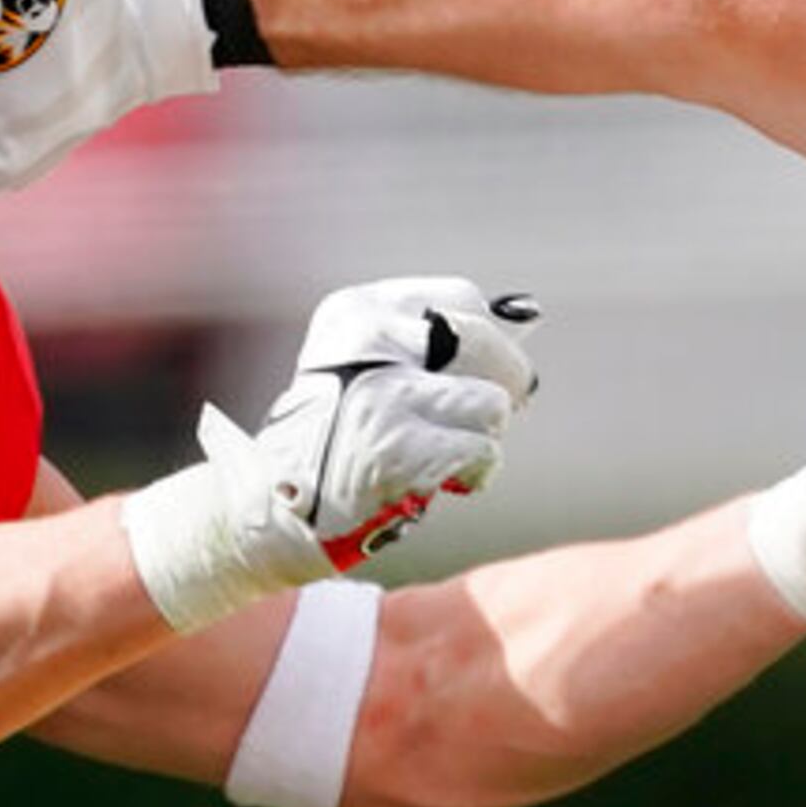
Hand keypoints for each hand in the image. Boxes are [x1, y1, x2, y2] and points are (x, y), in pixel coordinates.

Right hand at [124, 278, 540, 630]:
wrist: (280, 506)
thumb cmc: (338, 437)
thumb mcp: (368, 365)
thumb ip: (433, 341)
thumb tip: (525, 319)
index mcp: (357, 311)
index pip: (463, 300)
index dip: (489, 339)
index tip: (479, 369)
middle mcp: (367, 345)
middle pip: (484, 343)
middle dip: (505, 383)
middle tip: (488, 415)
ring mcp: (382, 397)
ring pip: (493, 402)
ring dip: (484, 435)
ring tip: (450, 451)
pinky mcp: (399, 450)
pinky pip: (483, 451)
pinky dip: (478, 472)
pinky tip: (448, 481)